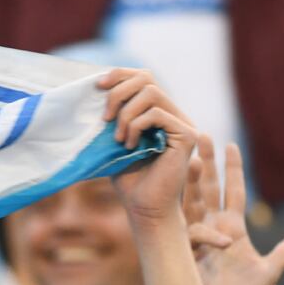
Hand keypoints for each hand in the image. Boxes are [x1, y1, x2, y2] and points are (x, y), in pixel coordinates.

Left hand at [98, 69, 197, 224]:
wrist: (145, 210)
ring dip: (126, 113)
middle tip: (104, 118)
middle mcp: (174, 115)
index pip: (143, 78)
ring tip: (118, 139)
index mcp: (159, 113)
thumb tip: (96, 88)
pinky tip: (129, 146)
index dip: (120, 75)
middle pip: (146, 78)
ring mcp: (183, 124)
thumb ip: (113, 116)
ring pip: (151, 92)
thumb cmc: (129, 181)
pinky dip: (136, 126)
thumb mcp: (114, 143)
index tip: (98, 85)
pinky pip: (157, 113)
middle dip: (118, 92)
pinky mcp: (187, 135)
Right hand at [186, 135, 283, 284]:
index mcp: (233, 228)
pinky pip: (190, 229)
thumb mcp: (267, 276)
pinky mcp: (183, 249)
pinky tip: (207, 227)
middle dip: (205, 161)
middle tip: (200, 134)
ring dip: (190, 179)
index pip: (233, 192)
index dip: (232, 168)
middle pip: (208, 188)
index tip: (230, 145)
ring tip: (189, 156)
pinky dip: (196, 225)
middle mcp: (213, 227)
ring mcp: (196, 237)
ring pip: (191, 200)